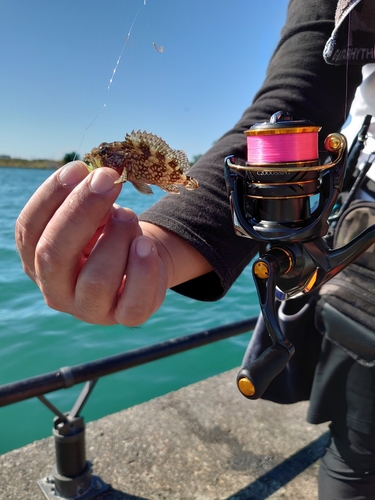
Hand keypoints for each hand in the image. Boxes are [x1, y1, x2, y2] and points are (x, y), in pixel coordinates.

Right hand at [15, 161, 211, 325]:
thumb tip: (100, 177)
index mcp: (36, 260)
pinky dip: (143, 270)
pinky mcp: (123, 317)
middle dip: (81, 209)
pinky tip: (145, 245)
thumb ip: (89, 200)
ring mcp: (89, 309)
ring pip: (97, 278)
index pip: (29, 229)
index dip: (51, 196)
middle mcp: (56, 289)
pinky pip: (134, 302)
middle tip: (109, 179)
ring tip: (128, 217)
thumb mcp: (93, 214)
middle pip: (53, 254)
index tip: (79, 168)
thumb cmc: (108, 232)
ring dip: (117, 236)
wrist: (140, 260)